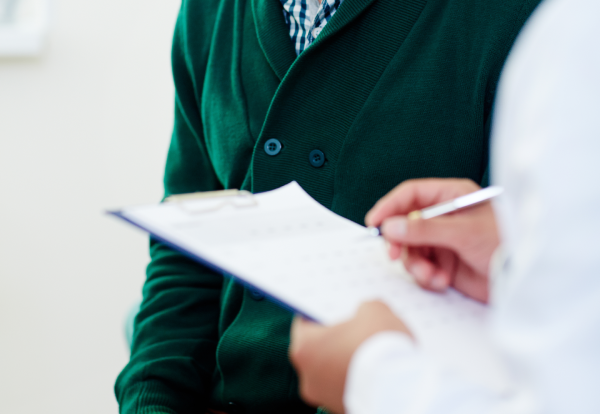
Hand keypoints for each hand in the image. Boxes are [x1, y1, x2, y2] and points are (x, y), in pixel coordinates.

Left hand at [289, 301, 411, 413]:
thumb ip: (364, 308)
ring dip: (347, 362)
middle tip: (355, 327)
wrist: (401, 389)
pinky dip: (358, 380)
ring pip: (332, 372)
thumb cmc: (380, 346)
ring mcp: (324, 398)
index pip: (305, 323)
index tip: (333, 307)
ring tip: (371, 350)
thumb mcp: (374, 310)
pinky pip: (348, 388)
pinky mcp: (343, 410)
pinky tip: (377, 370)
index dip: (321, 313)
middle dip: (336, 339)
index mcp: (304, 348)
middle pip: (319, 349)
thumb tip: (366, 313)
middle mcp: (307, 377)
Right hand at [365, 179, 498, 302]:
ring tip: (432, 276)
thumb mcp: (464, 232)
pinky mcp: (443, 263)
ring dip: (416, 265)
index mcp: (450, 196)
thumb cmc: (505, 244)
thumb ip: (425, 229)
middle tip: (395, 255)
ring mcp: (442, 241)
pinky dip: (427, 277)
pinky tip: (443, 281)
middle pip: (403, 223)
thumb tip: (391, 226)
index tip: (375, 222)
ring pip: (410, 250)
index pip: (410, 194)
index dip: (390, 206)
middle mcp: (443, 217)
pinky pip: (421, 268)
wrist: (523, 279)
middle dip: (399, 242)